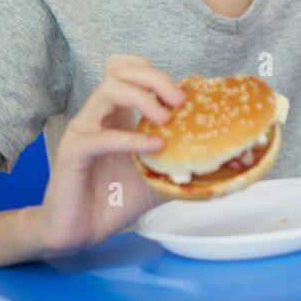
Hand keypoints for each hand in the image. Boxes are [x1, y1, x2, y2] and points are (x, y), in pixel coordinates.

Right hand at [35, 54, 184, 256]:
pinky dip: (131, 138)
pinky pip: (101, 136)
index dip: (153, 72)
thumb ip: (184, 166)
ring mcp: (84, 130)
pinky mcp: (73, 151)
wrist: (80, 231)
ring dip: (143, 98)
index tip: (182, 94)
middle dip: (154, 78)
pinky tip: (154, 147)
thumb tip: (226, 166)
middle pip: (121, 71)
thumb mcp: (159, 179)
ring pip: (109, 90)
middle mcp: (99, 115)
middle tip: (180, 100)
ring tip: (167, 119)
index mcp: (118, 114)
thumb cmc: (116, 200)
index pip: (127, 69)